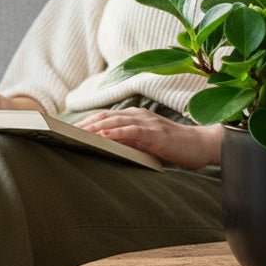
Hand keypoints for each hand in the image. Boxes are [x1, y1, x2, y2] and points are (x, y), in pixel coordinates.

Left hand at [75, 108, 221, 169]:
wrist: (202, 146)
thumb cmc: (175, 148)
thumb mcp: (147, 144)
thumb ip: (129, 143)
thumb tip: (107, 149)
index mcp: (135, 116)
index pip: (105, 117)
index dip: (86, 122)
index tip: (67, 130)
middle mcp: (139, 115)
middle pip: (104, 116)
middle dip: (83, 124)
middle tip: (64, 132)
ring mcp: (147, 122)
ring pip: (114, 121)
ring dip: (94, 127)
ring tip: (76, 133)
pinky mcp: (155, 133)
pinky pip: (132, 130)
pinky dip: (116, 132)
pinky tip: (103, 135)